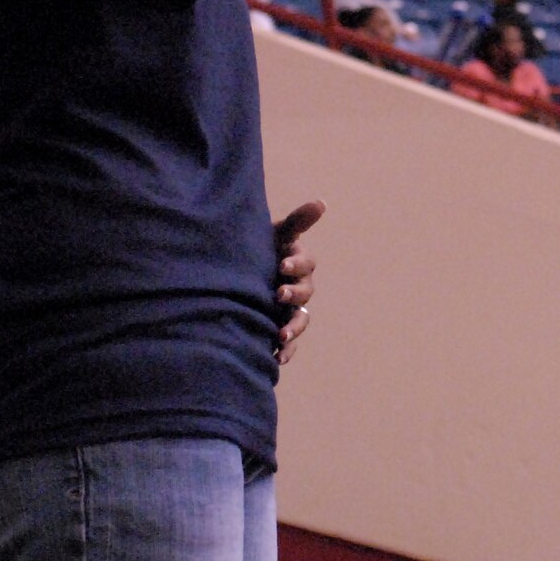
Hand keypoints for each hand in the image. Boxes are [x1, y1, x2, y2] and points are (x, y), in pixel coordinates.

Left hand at [272, 199, 325, 363]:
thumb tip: (322, 202)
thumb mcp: (275, 234)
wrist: (237, 273)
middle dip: (294, 294)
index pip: (305, 263)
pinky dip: (286, 350)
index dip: (296, 265)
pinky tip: (277, 358)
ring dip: (293, 327)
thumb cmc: (259, 249)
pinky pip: (289, 342)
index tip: (282, 265)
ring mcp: (291, 308)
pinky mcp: (281, 326)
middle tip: (278, 294)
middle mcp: (299, 286)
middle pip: (305, 292)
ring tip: (280, 334)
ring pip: (300, 319)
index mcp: (298, 263)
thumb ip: (297, 221)